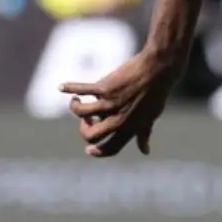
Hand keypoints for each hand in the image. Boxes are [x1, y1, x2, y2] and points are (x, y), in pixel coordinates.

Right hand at [61, 49, 181, 157]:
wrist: (158, 69)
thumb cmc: (156, 93)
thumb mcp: (151, 117)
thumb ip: (143, 134)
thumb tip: (145, 151)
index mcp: (130, 128)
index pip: (111, 149)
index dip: (97, 152)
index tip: (88, 149)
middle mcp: (118, 119)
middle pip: (90, 135)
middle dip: (84, 130)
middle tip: (87, 119)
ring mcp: (109, 104)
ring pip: (80, 112)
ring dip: (75, 107)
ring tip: (77, 100)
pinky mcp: (104, 88)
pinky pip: (81, 90)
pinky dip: (69, 88)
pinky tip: (63, 87)